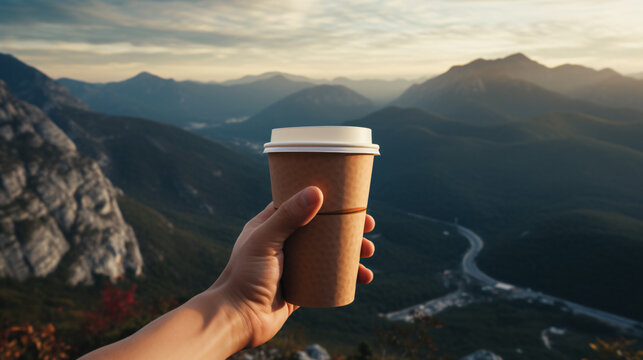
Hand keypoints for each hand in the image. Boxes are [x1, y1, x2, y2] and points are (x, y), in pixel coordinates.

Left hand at [212, 186, 375, 348]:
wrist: (237, 319)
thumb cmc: (244, 276)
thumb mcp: (265, 241)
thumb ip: (288, 217)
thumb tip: (316, 192)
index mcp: (270, 225)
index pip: (301, 203)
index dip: (326, 198)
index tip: (349, 196)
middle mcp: (284, 242)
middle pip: (322, 228)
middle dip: (348, 226)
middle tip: (368, 226)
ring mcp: (295, 265)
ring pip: (330, 252)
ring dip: (353, 251)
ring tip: (368, 252)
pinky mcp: (303, 286)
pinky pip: (331, 277)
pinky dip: (349, 276)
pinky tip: (363, 277)